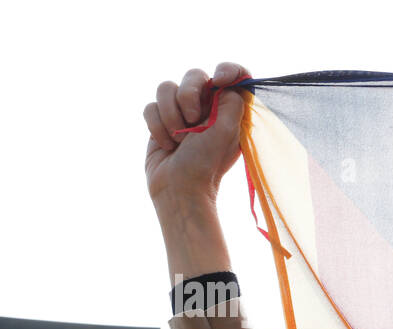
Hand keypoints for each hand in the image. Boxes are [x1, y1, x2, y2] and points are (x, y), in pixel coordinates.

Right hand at [144, 62, 248, 204]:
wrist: (179, 187)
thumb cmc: (205, 163)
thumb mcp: (226, 131)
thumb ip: (231, 102)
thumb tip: (229, 84)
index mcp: (229, 110)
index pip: (234, 76)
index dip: (228, 70)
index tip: (220, 78)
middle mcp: (207, 108)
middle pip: (194, 76)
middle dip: (189, 94)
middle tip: (192, 119)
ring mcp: (182, 113)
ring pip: (166, 88)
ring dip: (170, 114)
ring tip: (179, 139)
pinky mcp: (160, 120)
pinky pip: (151, 106)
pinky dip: (157, 126)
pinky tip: (167, 145)